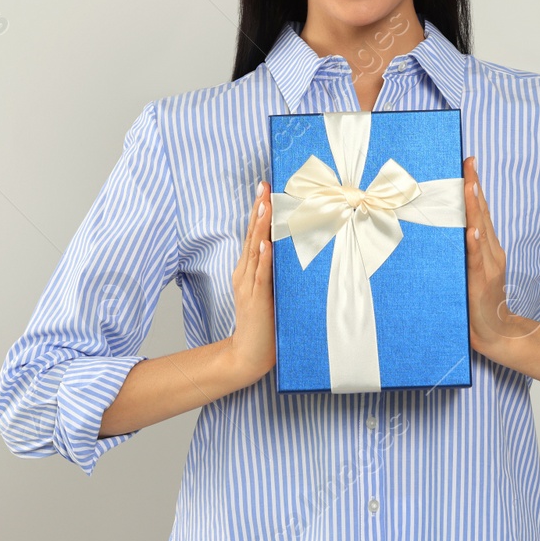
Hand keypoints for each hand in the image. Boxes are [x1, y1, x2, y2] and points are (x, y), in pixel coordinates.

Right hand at [226, 180, 276, 384]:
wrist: (248, 354)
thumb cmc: (265, 323)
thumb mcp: (271, 291)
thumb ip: (277, 272)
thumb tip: (294, 250)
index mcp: (248, 269)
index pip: (254, 233)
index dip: (259, 210)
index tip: (265, 188)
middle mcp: (245, 273)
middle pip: (252, 235)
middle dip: (259, 209)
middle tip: (264, 186)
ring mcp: (249, 285)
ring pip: (255, 250)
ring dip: (261, 227)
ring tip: (265, 204)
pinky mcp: (256, 300)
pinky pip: (260, 276)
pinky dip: (262, 259)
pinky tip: (265, 244)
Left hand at [464, 156, 538, 358]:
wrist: (495, 333)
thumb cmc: (478, 301)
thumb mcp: (469, 269)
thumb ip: (462, 249)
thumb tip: (445, 228)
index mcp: (488, 246)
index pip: (482, 210)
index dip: (476, 186)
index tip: (469, 162)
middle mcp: (491, 251)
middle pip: (483, 213)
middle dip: (475, 187)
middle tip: (468, 163)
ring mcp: (489, 265)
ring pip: (481, 231)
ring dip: (476, 208)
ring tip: (469, 185)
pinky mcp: (482, 282)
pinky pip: (477, 260)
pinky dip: (475, 244)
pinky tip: (472, 231)